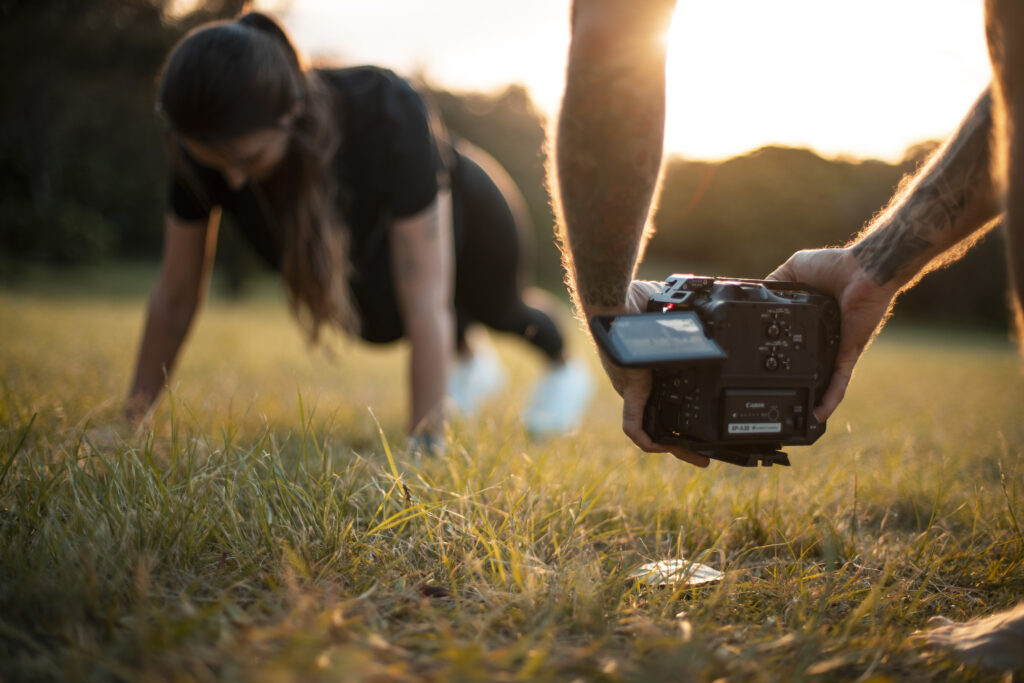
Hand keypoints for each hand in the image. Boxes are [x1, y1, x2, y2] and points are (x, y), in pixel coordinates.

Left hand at [588, 280, 708, 467]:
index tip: (697, 424)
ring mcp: (632, 389)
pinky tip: (664, 448)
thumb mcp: (666, 317)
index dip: (678, 414)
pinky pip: (634, 426)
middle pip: (659, 419)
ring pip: (649, 428)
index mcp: (647, 370)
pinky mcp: (630, 390)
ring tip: (697, 455)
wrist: (615, 299)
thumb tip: (708, 319)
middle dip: (681, 440)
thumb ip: (683, 324)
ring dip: (672, 446)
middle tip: (704, 450)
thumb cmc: (635, 301)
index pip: (662, 399)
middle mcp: (638, 383)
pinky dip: (648, 440)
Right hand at [766, 247, 898, 420]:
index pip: (791, 341)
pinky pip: (839, 381)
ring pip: (822, 381)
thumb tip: (754, 295)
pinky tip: (818, 417)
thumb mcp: (794, 271)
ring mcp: (837, 348)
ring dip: (811, 401)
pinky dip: (830, 399)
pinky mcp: (848, 353)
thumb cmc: (836, 266)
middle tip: (775, 402)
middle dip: (793, 386)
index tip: (759, 367)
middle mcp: (824, 338)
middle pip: (805, 366)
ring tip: (797, 421)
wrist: (866, 270)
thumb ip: (774, 284)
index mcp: (812, 319)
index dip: (775, 354)